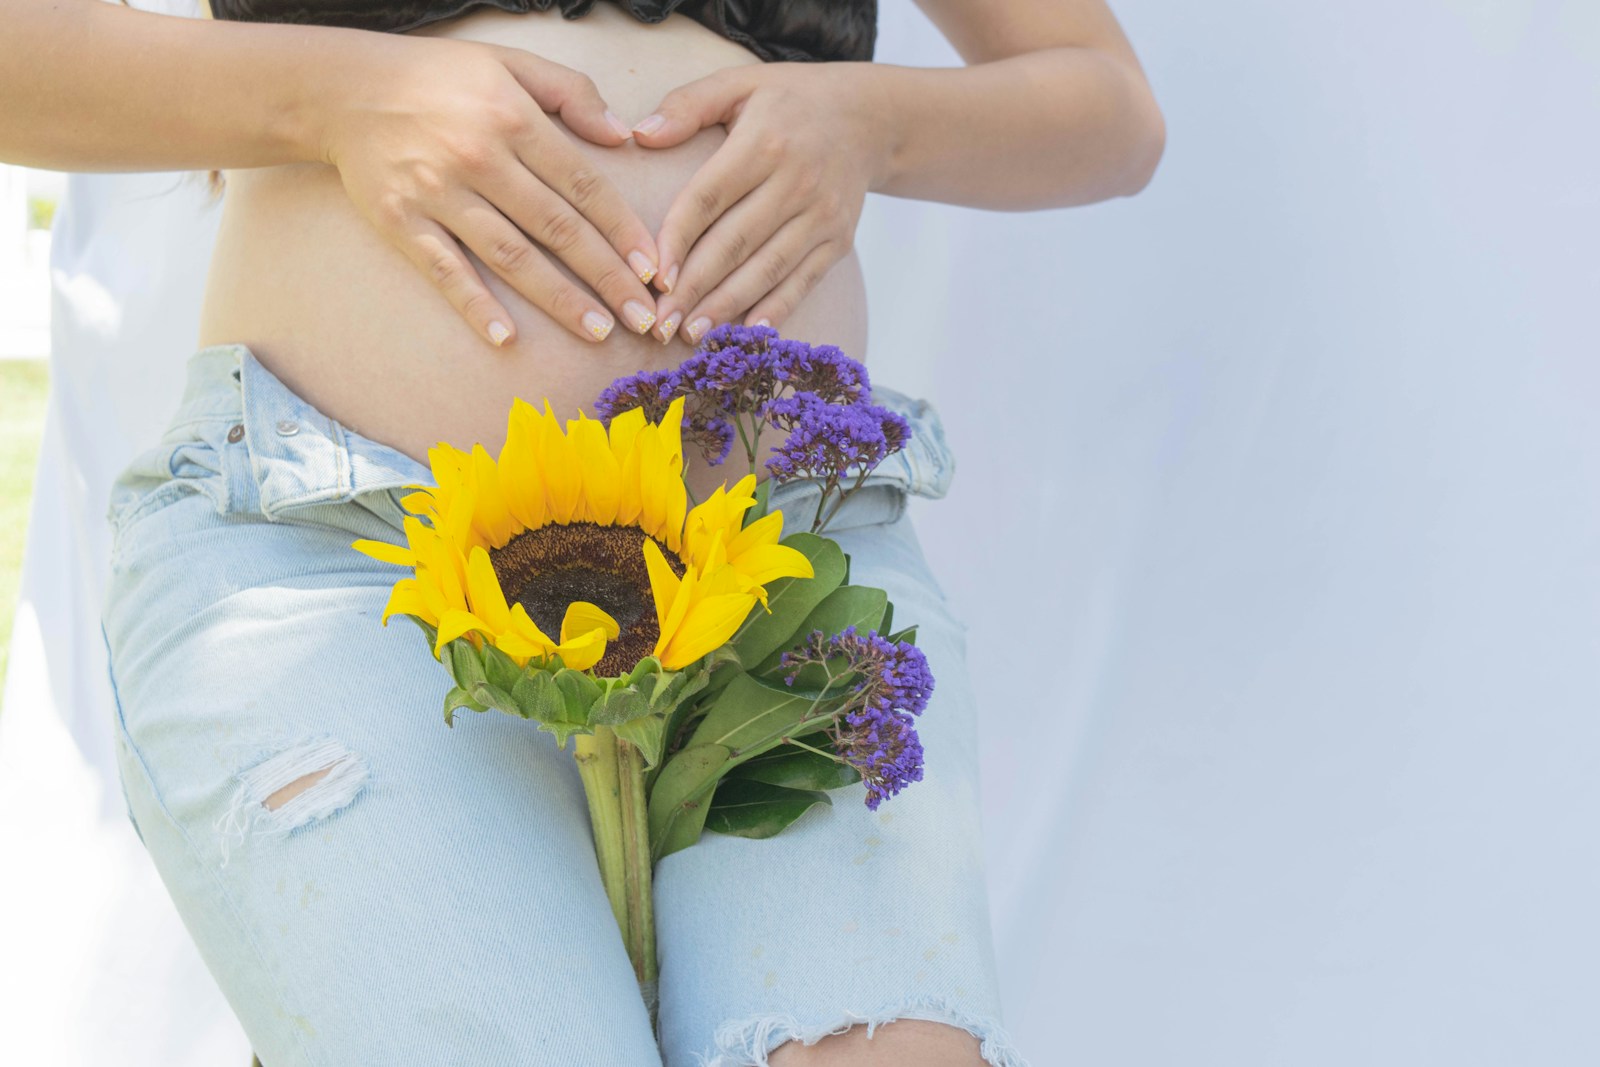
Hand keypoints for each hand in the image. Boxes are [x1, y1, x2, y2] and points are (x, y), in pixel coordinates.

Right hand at [314, 34, 661, 346]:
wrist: (341, 88)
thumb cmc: (437, 76)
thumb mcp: (508, 62)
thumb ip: (570, 92)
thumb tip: (623, 136)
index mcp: (513, 118)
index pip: (583, 184)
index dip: (622, 230)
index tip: (654, 268)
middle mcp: (480, 157)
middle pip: (557, 228)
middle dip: (607, 276)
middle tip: (645, 317)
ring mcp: (439, 193)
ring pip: (511, 255)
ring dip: (558, 299)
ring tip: (599, 331)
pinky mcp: (401, 222)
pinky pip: (445, 271)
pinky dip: (475, 305)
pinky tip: (506, 338)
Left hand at [629, 63, 889, 344]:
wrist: (870, 120)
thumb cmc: (790, 101)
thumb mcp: (740, 83)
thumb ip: (688, 105)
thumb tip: (640, 135)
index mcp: (763, 142)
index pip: (709, 198)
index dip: (677, 240)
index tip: (651, 276)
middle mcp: (796, 182)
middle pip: (734, 243)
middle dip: (693, 288)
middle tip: (660, 322)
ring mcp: (822, 215)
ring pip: (766, 269)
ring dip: (726, 307)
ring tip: (691, 335)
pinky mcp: (839, 240)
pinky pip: (803, 281)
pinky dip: (776, 309)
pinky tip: (746, 334)